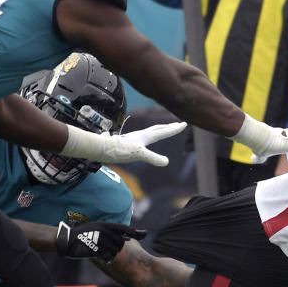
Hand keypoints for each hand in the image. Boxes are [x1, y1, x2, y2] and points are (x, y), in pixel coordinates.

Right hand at [56, 221, 147, 263]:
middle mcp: (105, 231)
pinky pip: (108, 256)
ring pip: (116, 250)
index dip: (135, 232)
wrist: (67, 240)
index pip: (125, 228)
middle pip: (121, 242)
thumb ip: (111, 232)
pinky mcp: (96, 249)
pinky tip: (103, 259)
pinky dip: (107, 259)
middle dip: (118, 248)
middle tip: (109, 250)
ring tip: (104, 253)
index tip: (144, 234)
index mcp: (105, 224)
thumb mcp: (97, 228)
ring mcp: (101, 240)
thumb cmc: (83, 235)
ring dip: (112, 254)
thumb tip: (127, 238)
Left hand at [63, 121, 186, 165]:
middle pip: (158, 129)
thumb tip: (166, 162)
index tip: (184, 124)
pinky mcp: (128, 143)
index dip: (174, 129)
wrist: (102, 148)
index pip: (164, 131)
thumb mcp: (140, 154)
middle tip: (178, 124)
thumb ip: (153, 158)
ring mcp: (134, 138)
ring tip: (163, 130)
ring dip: (159, 130)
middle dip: (169, 127)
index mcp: (146, 136)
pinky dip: (148, 136)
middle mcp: (141, 135)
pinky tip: (144, 140)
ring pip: (150, 132)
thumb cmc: (120, 150)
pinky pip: (142, 137)